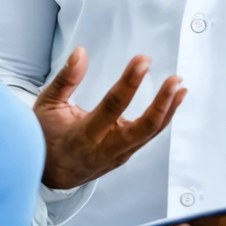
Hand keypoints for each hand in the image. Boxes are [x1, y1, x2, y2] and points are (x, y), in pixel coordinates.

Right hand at [33, 47, 186, 189]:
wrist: (47, 173)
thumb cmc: (46, 136)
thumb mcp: (47, 105)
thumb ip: (66, 79)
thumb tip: (80, 52)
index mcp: (83, 135)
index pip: (112, 106)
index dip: (130, 83)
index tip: (143, 61)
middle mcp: (104, 148)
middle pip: (142, 128)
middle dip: (161, 103)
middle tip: (174, 80)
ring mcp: (118, 155)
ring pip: (150, 134)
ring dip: (168, 109)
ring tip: (180, 86)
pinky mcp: (125, 156)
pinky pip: (148, 136)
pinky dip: (164, 118)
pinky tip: (174, 100)